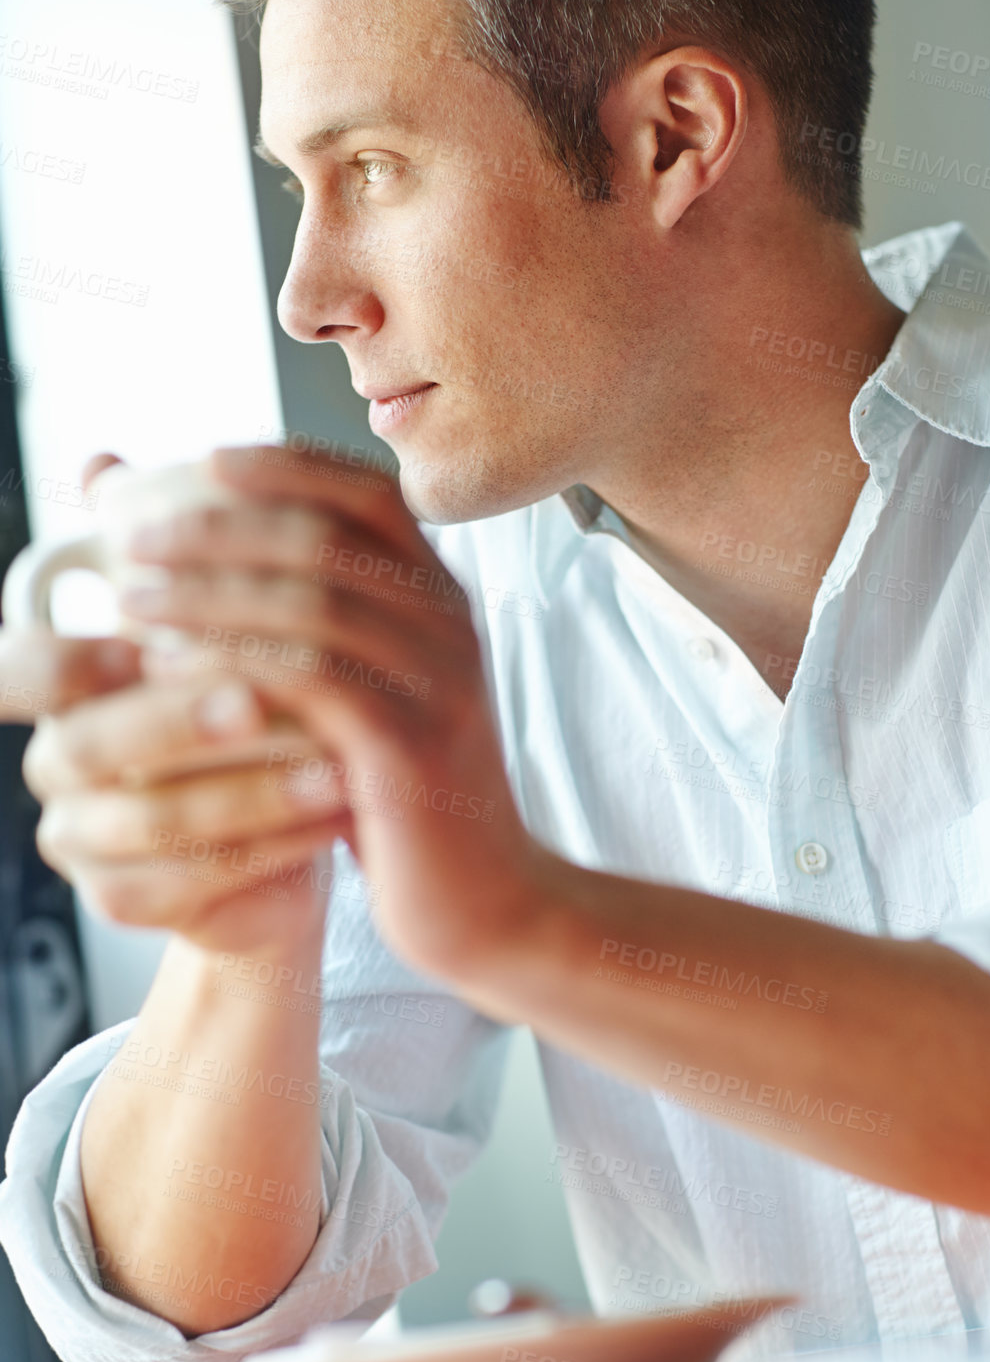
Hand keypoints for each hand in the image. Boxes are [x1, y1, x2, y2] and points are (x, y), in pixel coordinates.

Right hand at [0, 453, 351, 959]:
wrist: (287, 824)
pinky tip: (336, 815)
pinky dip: (273, 849)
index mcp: (60, 690)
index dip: (67, 658)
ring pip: (151, 821)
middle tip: (258, 700)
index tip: (148, 631)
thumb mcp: (223, 625)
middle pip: (87, 744)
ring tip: (336, 764)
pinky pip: (192, 885)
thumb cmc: (257, 708)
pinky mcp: (130, 899)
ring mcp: (87, 839)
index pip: (17, 669)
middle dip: (175, 720)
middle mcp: (58, 762)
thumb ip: (178, 553)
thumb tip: (102, 463)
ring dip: (251, 790)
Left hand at [115, 442, 561, 999]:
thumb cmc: (406, 795)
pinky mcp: (412, 744)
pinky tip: (170, 669)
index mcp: (441, 596)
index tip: (201, 460)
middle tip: (131, 536)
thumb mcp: (370, 694)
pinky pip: (313, 680)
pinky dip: (232, 664)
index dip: (283, 466)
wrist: (488, 900)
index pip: (367, 492)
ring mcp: (437, 681)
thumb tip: (203, 573)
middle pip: (327, 535)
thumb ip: (311, 632)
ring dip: (208, 592)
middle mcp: (449, 622)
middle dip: (218, 525)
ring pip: (314, 600)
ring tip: (130, 599)